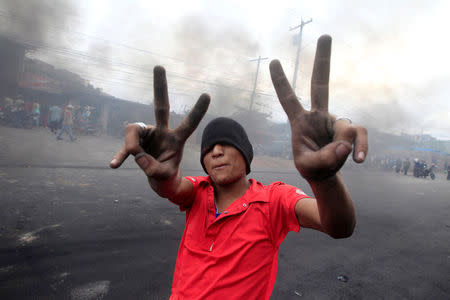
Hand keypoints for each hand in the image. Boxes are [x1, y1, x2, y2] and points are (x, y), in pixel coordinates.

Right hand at [110, 66, 209, 179]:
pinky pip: (125, 146)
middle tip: (159, 66)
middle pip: (161, 107)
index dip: (197, 111)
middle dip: (160, 87)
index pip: (189, 124)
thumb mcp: (163, 175)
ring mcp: (148, 134)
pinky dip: (120, 156)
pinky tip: (114, 165)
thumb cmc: (165, 173)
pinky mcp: (135, 142)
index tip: (207, 95)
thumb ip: (153, 169)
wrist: (157, 178)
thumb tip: (137, 155)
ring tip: (137, 159)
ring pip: (133, 131)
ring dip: (131, 146)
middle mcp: (162, 131)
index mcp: (176, 139)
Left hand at [270, 35, 367, 180]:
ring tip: (337, 159)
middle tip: (325, 35)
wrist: (325, 174)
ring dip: (343, 148)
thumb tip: (345, 144)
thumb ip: (324, 158)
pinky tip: (360, 160)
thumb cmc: (311, 167)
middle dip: (323, 60)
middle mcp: (318, 115)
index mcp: (300, 121)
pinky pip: (360, 134)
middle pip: (321, 84)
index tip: (273, 61)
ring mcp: (335, 120)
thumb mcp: (309, 166)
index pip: (288, 99)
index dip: (281, 82)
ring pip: (345, 128)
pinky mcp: (350, 130)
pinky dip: (362, 148)